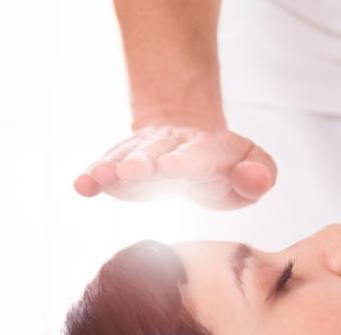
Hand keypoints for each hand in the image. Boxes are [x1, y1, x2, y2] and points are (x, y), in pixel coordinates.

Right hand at [73, 126, 276, 208]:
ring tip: (97, 177)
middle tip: (130, 171)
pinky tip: (81, 185)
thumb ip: (259, 175)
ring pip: (127, 157)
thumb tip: (251, 178)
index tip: (171, 167)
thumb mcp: (251, 169)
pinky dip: (93, 176)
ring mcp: (143, 154)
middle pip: (156, 152)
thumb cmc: (222, 168)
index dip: (185, 161)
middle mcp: (171, 146)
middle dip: (142, 162)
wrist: (186, 144)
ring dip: (113, 168)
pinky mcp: (122, 164)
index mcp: (208, 150)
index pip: (198, 155)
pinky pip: (107, 167)